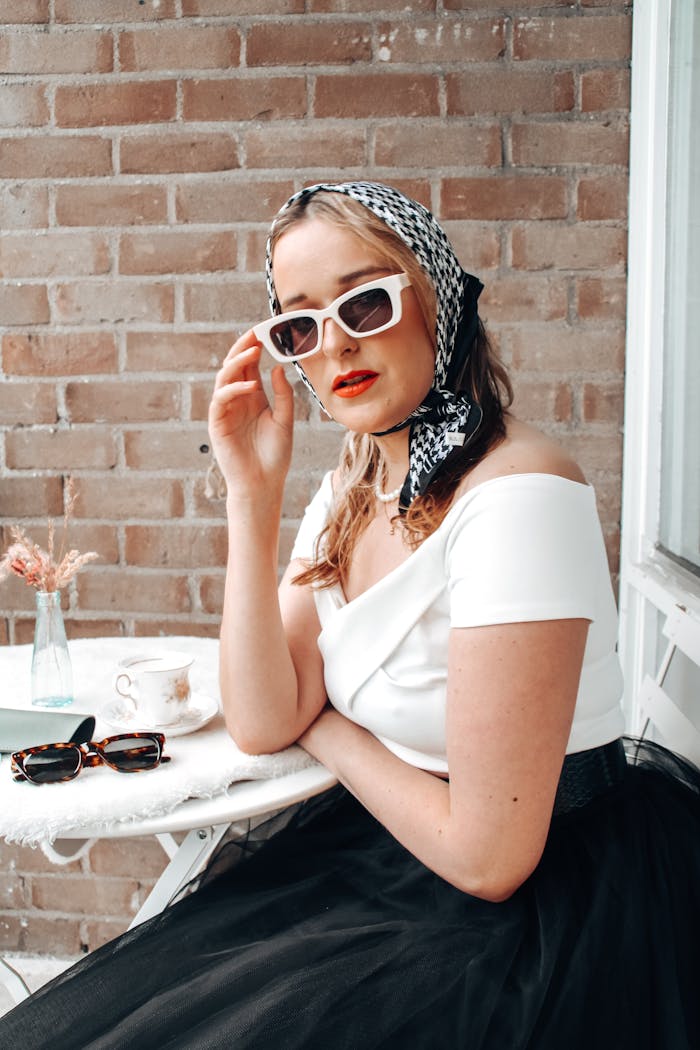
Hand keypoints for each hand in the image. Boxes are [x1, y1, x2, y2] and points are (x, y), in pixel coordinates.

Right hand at [208, 331, 294, 502]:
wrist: (264, 484)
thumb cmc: (275, 456)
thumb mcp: (285, 421)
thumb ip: (283, 395)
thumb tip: (277, 369)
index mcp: (253, 397)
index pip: (250, 366)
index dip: (254, 348)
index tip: (265, 331)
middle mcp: (237, 400)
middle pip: (234, 366)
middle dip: (243, 348)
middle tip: (255, 333)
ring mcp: (226, 411)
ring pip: (224, 378)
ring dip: (237, 363)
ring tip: (253, 352)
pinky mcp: (218, 424)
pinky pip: (221, 400)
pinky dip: (234, 390)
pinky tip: (250, 386)